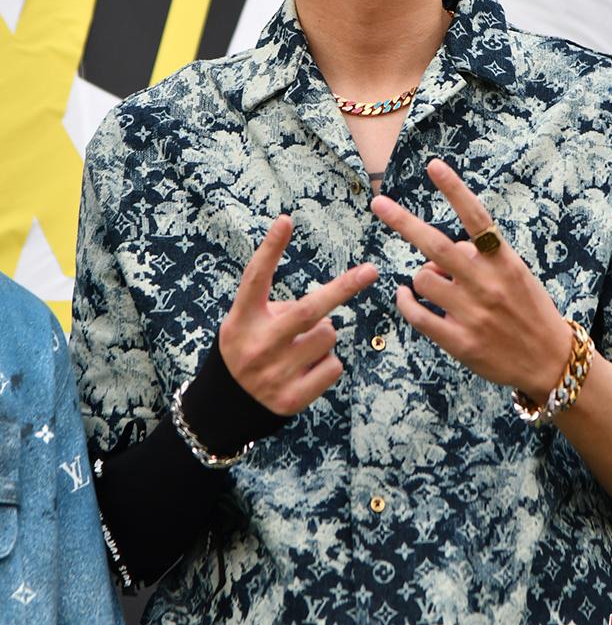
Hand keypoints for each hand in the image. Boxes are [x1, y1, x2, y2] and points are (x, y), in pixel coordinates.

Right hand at [219, 215, 377, 415]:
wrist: (228, 405)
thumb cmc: (248, 347)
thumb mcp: (246, 321)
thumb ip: (275, 306)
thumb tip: (329, 302)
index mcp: (242, 320)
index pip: (255, 278)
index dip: (270, 248)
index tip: (286, 219)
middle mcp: (257, 345)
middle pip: (309, 310)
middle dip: (343, 287)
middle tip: (370, 270)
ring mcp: (274, 375)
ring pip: (328, 335)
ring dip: (324, 334)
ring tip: (301, 347)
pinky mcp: (291, 399)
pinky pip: (333, 365)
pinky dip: (328, 362)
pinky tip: (306, 370)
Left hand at [370, 158, 570, 400]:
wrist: (549, 361)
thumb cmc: (529, 310)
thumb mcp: (515, 275)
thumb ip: (480, 258)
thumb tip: (436, 256)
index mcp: (504, 261)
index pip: (476, 217)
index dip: (454, 190)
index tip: (433, 166)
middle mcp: (487, 283)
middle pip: (436, 246)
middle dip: (403, 221)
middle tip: (378, 202)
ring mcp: (472, 313)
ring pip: (422, 279)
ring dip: (420, 278)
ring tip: (437, 286)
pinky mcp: (459, 341)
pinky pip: (416, 314)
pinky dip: (405, 302)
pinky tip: (405, 297)